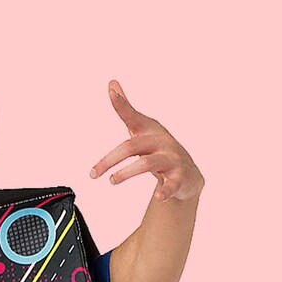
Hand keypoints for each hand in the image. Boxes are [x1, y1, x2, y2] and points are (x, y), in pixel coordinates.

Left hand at [88, 80, 204, 202]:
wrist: (187, 173)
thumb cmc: (159, 148)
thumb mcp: (142, 128)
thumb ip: (126, 109)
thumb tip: (112, 83)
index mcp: (149, 130)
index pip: (133, 116)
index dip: (122, 105)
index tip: (111, 93)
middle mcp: (161, 142)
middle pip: (133, 145)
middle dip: (111, 159)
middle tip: (93, 173)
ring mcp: (171, 159)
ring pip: (148, 164)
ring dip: (128, 172)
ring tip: (112, 180)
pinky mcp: (179, 178)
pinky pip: (172, 185)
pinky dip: (165, 191)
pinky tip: (158, 197)